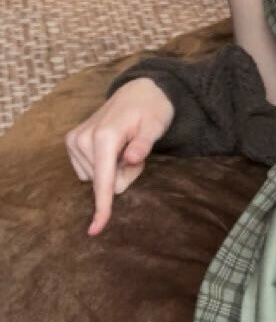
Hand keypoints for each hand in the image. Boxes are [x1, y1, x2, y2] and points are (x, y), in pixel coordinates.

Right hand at [64, 78, 175, 235]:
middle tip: (137, 153)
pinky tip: (114, 148)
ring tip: (126, 147)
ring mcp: (75, 140)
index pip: (103, 181)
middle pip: (106, 183)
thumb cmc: (152, 110)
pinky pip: (89, 171)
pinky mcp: (72, 142)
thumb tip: (132, 159)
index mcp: (104, 137)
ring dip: (115, 170)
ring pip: (97, 179)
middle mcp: (84, 139)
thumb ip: (144, 145)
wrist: (139, 92)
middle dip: (124, 175)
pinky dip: (105, 165)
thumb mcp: (156, 126)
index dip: (102, 207)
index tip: (95, 229)